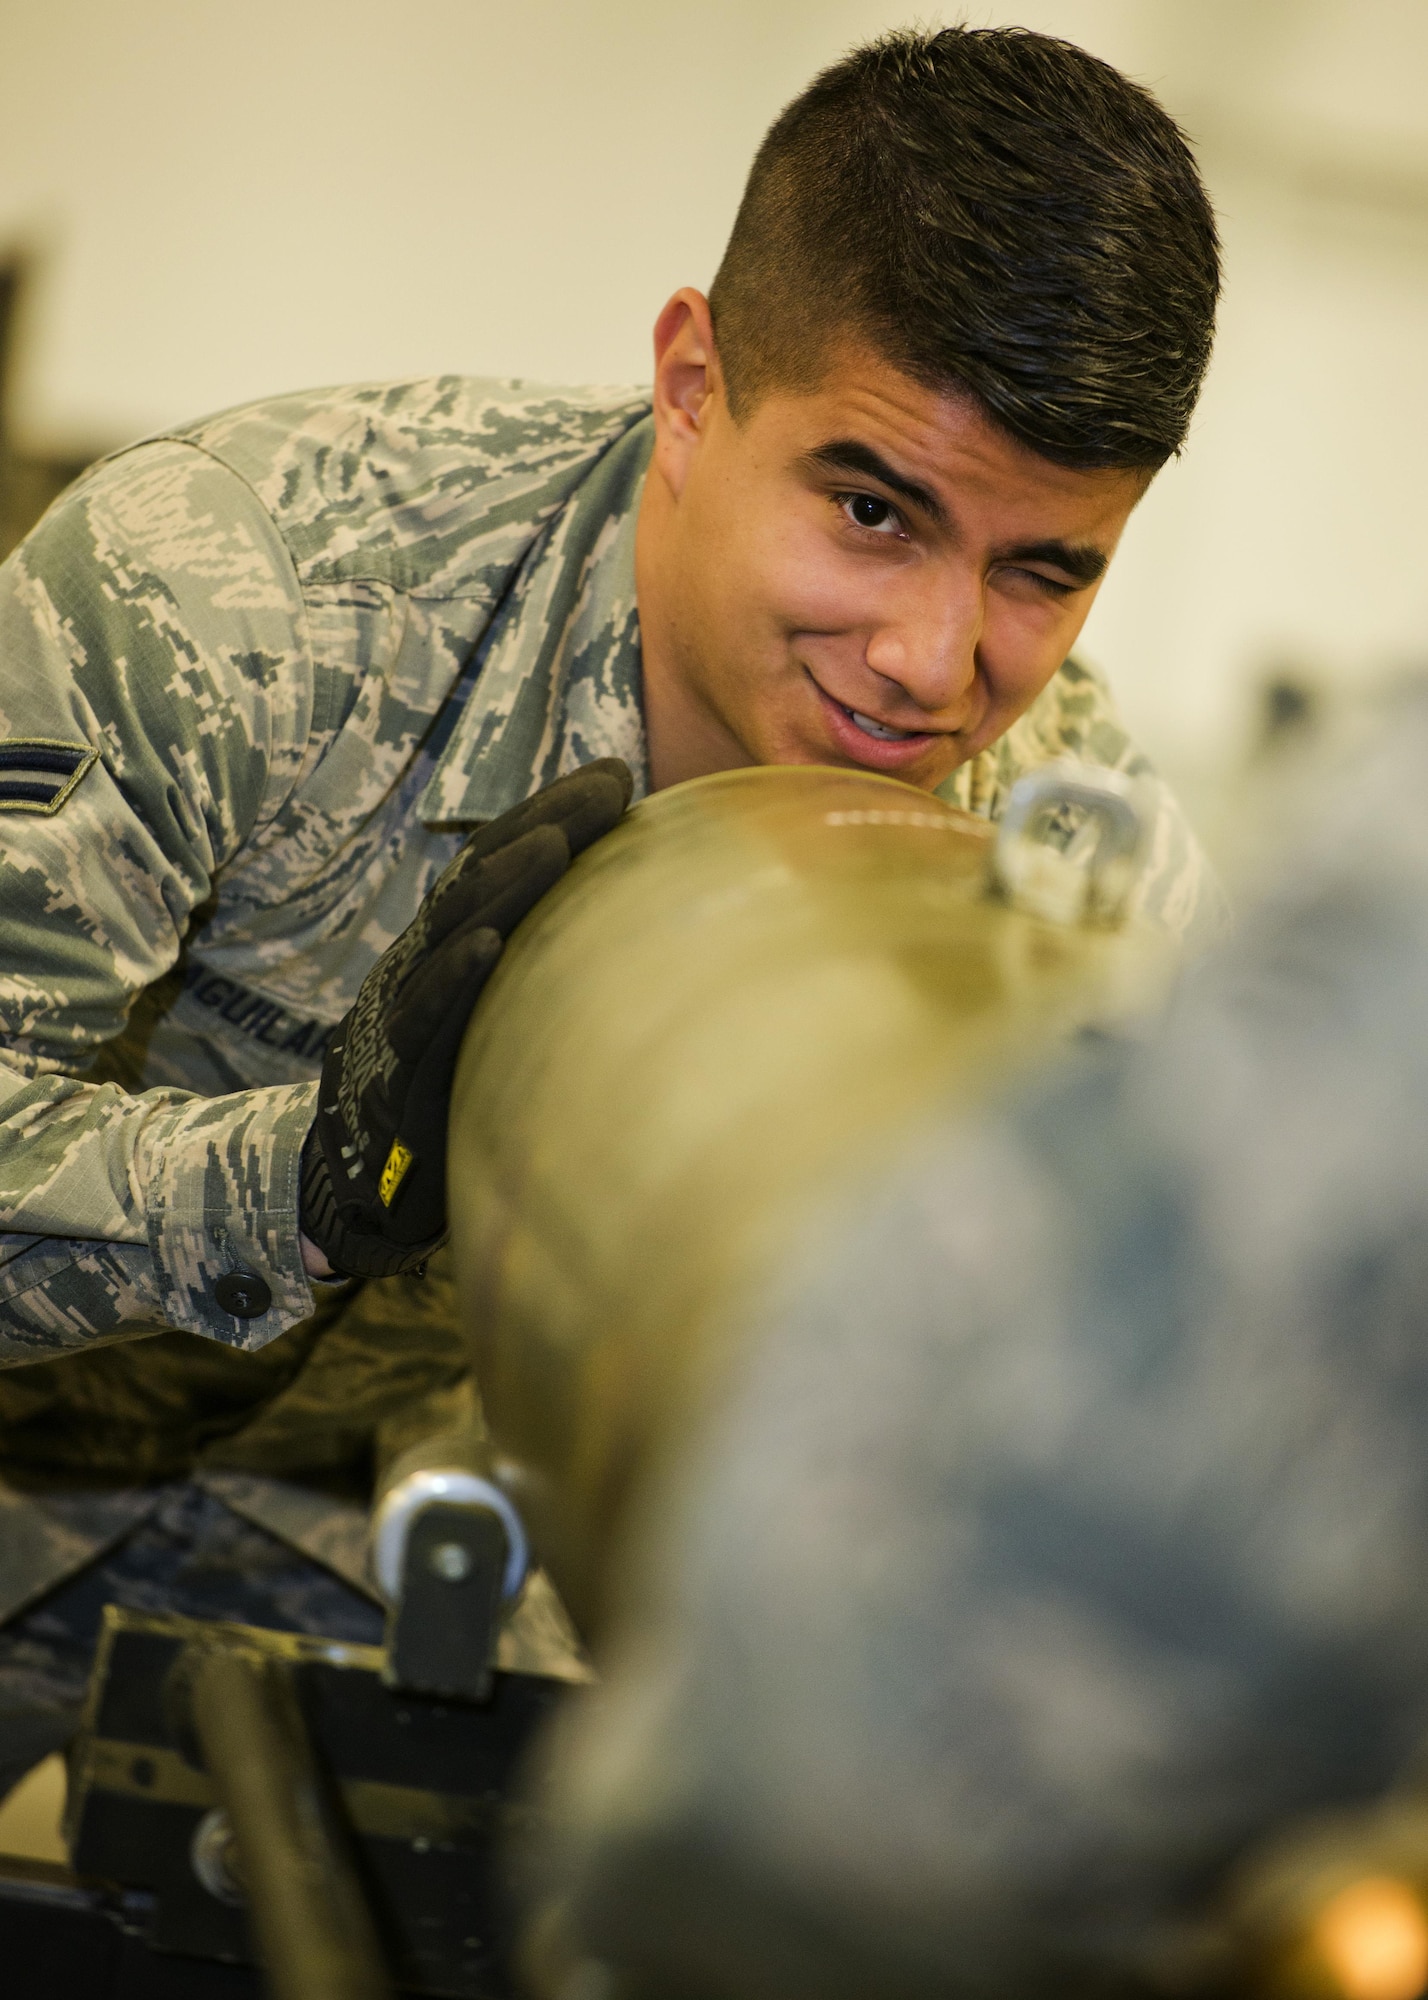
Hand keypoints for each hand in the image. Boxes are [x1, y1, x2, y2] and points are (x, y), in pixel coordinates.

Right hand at [299, 760, 631, 1278]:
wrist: (357, 1180)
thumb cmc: (449, 1087)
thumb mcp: (501, 1015)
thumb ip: (546, 962)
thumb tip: (638, 917)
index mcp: (451, 943)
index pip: (501, 859)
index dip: (551, 811)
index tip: (615, 775)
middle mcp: (426, 963)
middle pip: (483, 878)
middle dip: (545, 825)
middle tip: (607, 790)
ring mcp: (406, 1013)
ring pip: (452, 934)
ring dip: (505, 886)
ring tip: (555, 845)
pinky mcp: (397, 1074)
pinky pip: (425, 1021)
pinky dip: (453, 981)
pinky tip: (487, 948)